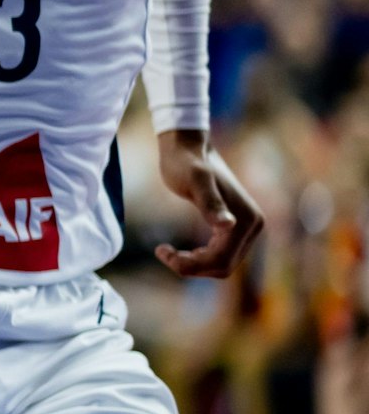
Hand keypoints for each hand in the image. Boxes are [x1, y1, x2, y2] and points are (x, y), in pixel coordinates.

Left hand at [155, 129, 263, 278]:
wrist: (187, 146)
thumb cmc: (185, 161)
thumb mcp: (193, 181)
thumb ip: (210, 202)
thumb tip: (229, 226)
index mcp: (247, 220)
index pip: (222, 261)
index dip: (191, 265)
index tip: (160, 250)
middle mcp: (254, 226)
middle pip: (223, 267)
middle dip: (192, 266)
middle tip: (162, 251)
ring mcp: (247, 227)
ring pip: (222, 264)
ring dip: (194, 264)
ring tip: (167, 250)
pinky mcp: (236, 227)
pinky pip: (220, 255)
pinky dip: (199, 258)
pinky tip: (180, 249)